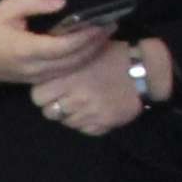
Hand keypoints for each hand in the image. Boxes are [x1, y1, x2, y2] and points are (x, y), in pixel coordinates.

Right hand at [0, 0, 118, 95]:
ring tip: (107, 34)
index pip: (64, 46)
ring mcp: (38, 77)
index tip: (102, 22)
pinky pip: (66, 71)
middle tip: (112, 25)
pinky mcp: (39, 80)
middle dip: (95, 43)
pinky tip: (91, 47)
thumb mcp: (5, 8)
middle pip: (74, 59)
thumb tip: (62, 3)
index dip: (86, 36)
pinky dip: (81, 59)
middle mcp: (36, 68)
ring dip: (91, 52)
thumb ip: (33, 1)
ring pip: (72, 68)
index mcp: (26, 50)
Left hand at [33, 47, 155, 136]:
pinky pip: (84, 130)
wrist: (144, 70)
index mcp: (67, 77)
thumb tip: (44, 67)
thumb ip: (63, 63)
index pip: (37, 95)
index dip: (43, 93)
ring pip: (66, 122)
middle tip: (64, 99)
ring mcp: (88, 113)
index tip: (51, 89)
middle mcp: (75, 97)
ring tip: (83, 103)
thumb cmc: (112, 56)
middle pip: (48, 112)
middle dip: (53, 106)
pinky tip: (95, 110)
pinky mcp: (102, 124)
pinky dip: (87, 123)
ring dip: (71, 115)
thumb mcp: (84, 52)